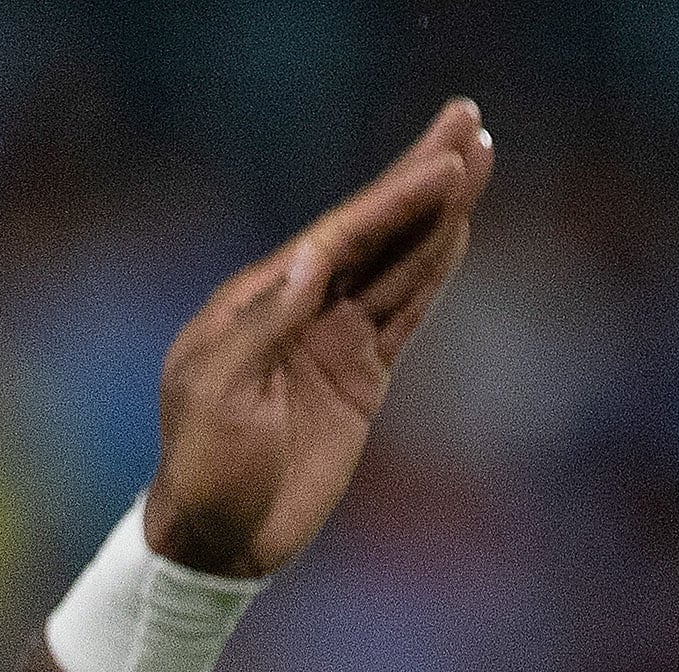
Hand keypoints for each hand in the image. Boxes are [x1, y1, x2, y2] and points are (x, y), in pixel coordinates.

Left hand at [145, 97, 494, 577]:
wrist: (215, 541)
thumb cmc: (202, 472)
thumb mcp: (218, 400)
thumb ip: (263, 328)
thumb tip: (311, 260)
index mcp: (254, 304)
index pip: (336, 239)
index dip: (392, 199)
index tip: (443, 161)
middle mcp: (297, 309)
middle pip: (372, 232)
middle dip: (421, 179)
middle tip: (470, 122)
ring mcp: (330, 340)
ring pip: (397, 264)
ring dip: (437, 215)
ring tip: (476, 160)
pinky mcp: (357, 377)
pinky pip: (404, 312)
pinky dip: (431, 272)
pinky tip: (456, 233)